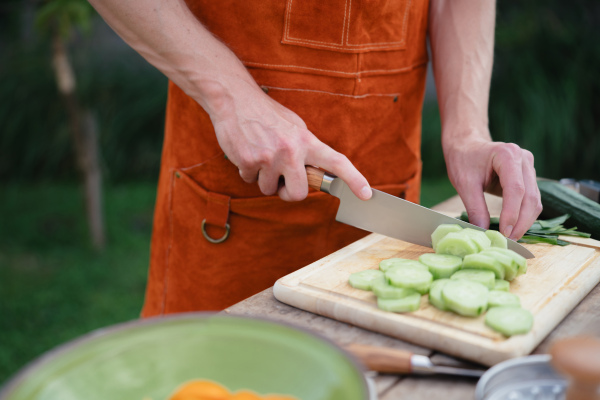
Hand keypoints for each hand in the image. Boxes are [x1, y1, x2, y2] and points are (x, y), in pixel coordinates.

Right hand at [209, 82, 371, 201]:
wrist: (235, 98)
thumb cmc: (266, 114)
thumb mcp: (294, 126)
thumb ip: (306, 149)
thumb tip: (314, 171)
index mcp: (307, 141)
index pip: (337, 162)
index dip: (354, 179)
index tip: (367, 194)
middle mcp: (291, 150)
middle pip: (298, 194)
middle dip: (287, 192)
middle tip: (280, 180)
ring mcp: (270, 157)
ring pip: (269, 190)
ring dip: (263, 179)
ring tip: (260, 155)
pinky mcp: (249, 161)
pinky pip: (249, 181)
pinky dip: (247, 171)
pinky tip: (246, 151)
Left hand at [444, 133, 542, 239]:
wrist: (467, 145)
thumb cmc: (463, 160)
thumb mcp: (464, 184)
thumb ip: (475, 207)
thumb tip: (483, 231)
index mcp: (507, 155)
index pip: (516, 189)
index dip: (511, 214)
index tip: (504, 233)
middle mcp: (524, 159)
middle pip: (530, 197)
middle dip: (520, 222)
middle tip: (508, 241)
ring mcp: (529, 167)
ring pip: (535, 200)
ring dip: (525, 221)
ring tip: (510, 238)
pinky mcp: (528, 177)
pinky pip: (531, 200)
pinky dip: (524, 215)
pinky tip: (513, 228)